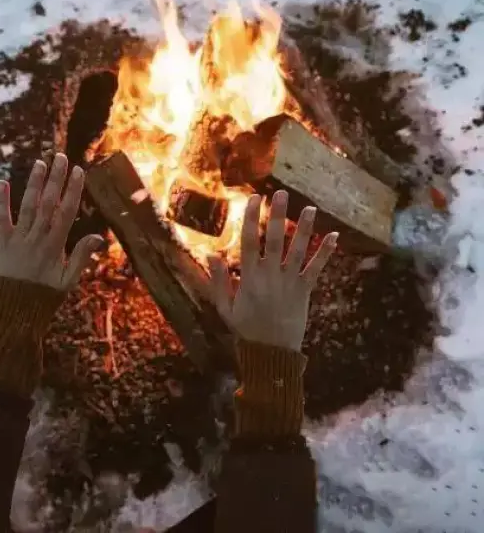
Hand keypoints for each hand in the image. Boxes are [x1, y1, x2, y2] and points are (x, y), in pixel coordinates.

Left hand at [0, 154, 102, 292]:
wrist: (13, 313)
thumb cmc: (44, 299)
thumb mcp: (68, 282)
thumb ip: (81, 257)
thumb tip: (98, 237)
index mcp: (54, 247)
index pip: (66, 212)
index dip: (73, 190)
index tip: (79, 171)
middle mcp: (36, 239)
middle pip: (47, 203)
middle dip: (55, 179)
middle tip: (60, 157)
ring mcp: (18, 239)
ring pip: (27, 206)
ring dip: (33, 183)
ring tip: (40, 163)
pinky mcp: (2, 243)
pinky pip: (1, 219)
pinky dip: (2, 200)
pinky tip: (3, 182)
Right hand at [207, 190, 337, 351]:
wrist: (272, 352)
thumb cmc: (246, 328)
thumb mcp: (225, 307)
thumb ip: (218, 281)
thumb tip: (211, 254)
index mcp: (249, 277)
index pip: (249, 241)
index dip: (251, 219)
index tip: (254, 199)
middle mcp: (271, 275)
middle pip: (275, 239)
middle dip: (278, 215)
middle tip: (282, 194)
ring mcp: (290, 281)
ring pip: (298, 250)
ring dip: (304, 228)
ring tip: (310, 208)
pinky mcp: (305, 290)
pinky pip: (316, 268)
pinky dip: (325, 252)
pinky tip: (335, 236)